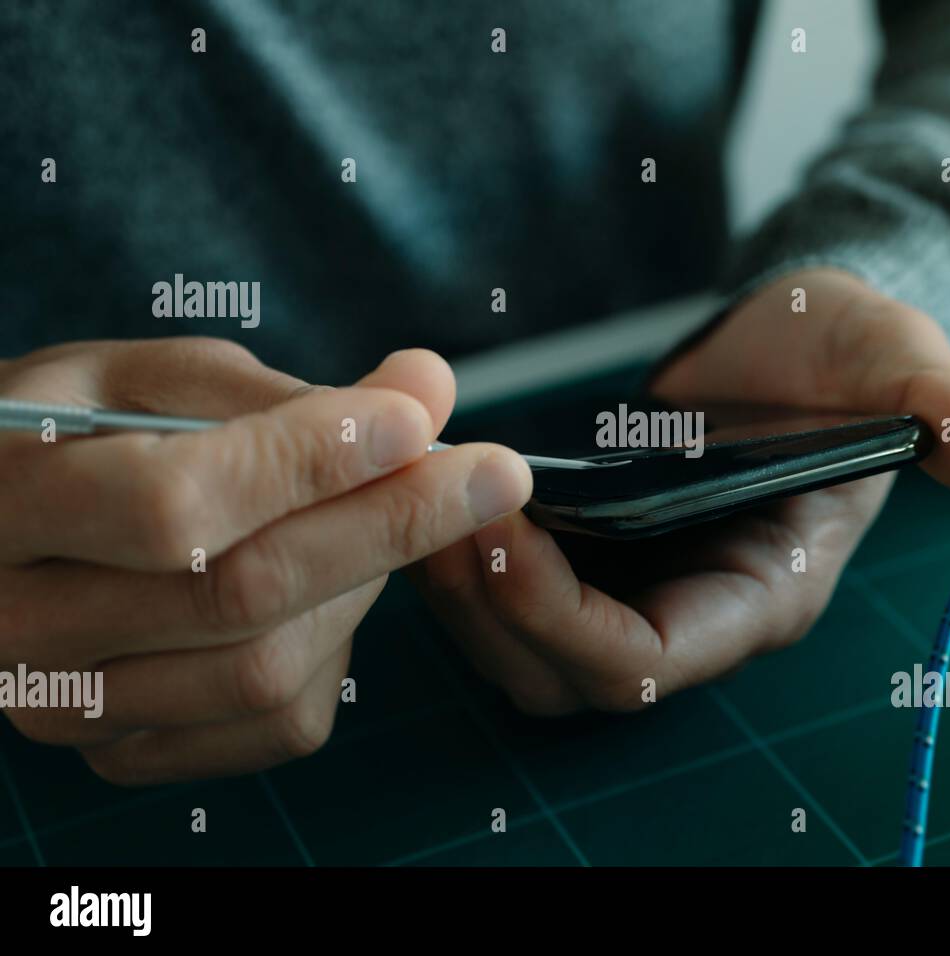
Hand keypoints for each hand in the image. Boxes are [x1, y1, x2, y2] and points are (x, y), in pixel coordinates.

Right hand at [0, 339, 530, 782]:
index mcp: (6, 499)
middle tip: (492, 475)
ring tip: (384, 517)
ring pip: (270, 670)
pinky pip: (278, 720)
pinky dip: (338, 648)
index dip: (313, 462)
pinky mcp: (125, 750)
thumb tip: (427, 387)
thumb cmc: (76, 433)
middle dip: (389, 526)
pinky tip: (335, 590)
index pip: (179, 502)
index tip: (420, 421)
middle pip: (242, 596)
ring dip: (364, 586)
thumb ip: (283, 394)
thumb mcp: (148, 380)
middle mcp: (19, 625)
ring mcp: (69, 706)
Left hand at [416, 269, 949, 714]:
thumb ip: (944, 408)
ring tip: (418, 511)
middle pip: (570, 680)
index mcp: (766, 590)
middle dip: (494, 618)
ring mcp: (645, 590)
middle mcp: (698, 611)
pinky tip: (438, 501)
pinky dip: (471, 569)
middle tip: (434, 525)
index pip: (654, 660)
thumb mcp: (901, 364)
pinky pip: (517, 604)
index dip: (566, 621)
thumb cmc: (850, 356)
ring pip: (529, 656)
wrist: (801, 341)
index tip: (502, 538)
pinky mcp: (603, 561)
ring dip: (465, 603)